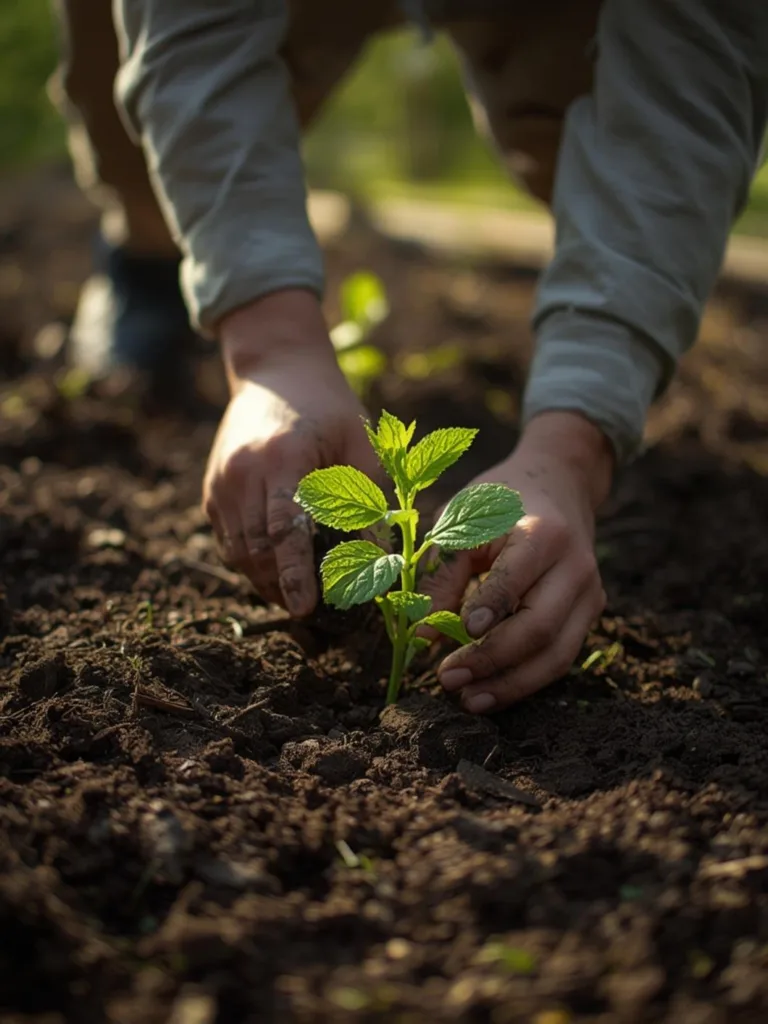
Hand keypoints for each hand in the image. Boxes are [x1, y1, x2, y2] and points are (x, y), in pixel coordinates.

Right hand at [203, 289, 377, 614]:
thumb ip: (369, 500)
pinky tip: (276, 574)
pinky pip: (228, 540)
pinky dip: (250, 563)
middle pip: (256, 549)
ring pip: (237, 551)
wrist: (277, 369)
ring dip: (265, 581)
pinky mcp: (212, 489)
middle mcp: (243, 470)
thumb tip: (382, 562)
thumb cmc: (330, 408)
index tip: (305, 608)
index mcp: (283, 456)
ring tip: (295, 600)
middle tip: (312, 615)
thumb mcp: (361, 445)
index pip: (284, 529)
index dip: (294, 573)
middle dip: (281, 587)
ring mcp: (221, 481)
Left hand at [422, 412, 613, 712]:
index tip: (460, 632)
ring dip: (510, 685)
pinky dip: (524, 681)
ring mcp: (589, 595)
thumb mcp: (463, 521)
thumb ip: (442, 576)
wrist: (559, 483)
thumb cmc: (500, 502)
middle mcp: (575, 567)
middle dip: (491, 661)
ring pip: (556, 656)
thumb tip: (419, 637)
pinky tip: (490, 691)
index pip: (517, 579)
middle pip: (540, 628)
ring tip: (467, 700)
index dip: (490, 609)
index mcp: (543, 533)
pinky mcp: (589, 616)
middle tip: (447, 680)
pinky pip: (560, 659)